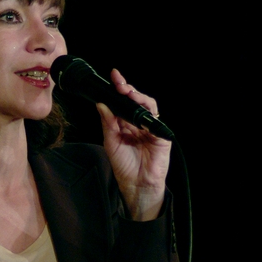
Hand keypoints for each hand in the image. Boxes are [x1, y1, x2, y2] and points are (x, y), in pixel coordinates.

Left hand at [96, 69, 170, 220]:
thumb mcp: (111, 141)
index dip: (119, 89)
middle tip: (119, 83)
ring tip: (127, 93)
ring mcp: (151, 127)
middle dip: (128, 89)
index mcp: (126, 123)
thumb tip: (101, 104)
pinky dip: (147, 113)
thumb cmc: (124, 166)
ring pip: (148, 105)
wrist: (136, 184)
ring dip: (138, 97)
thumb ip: (108, 122)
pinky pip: (155, 120)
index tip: (113, 76)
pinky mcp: (160, 135)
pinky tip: (138, 111)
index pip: (122, 101)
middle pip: (136, 99)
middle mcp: (139, 122)